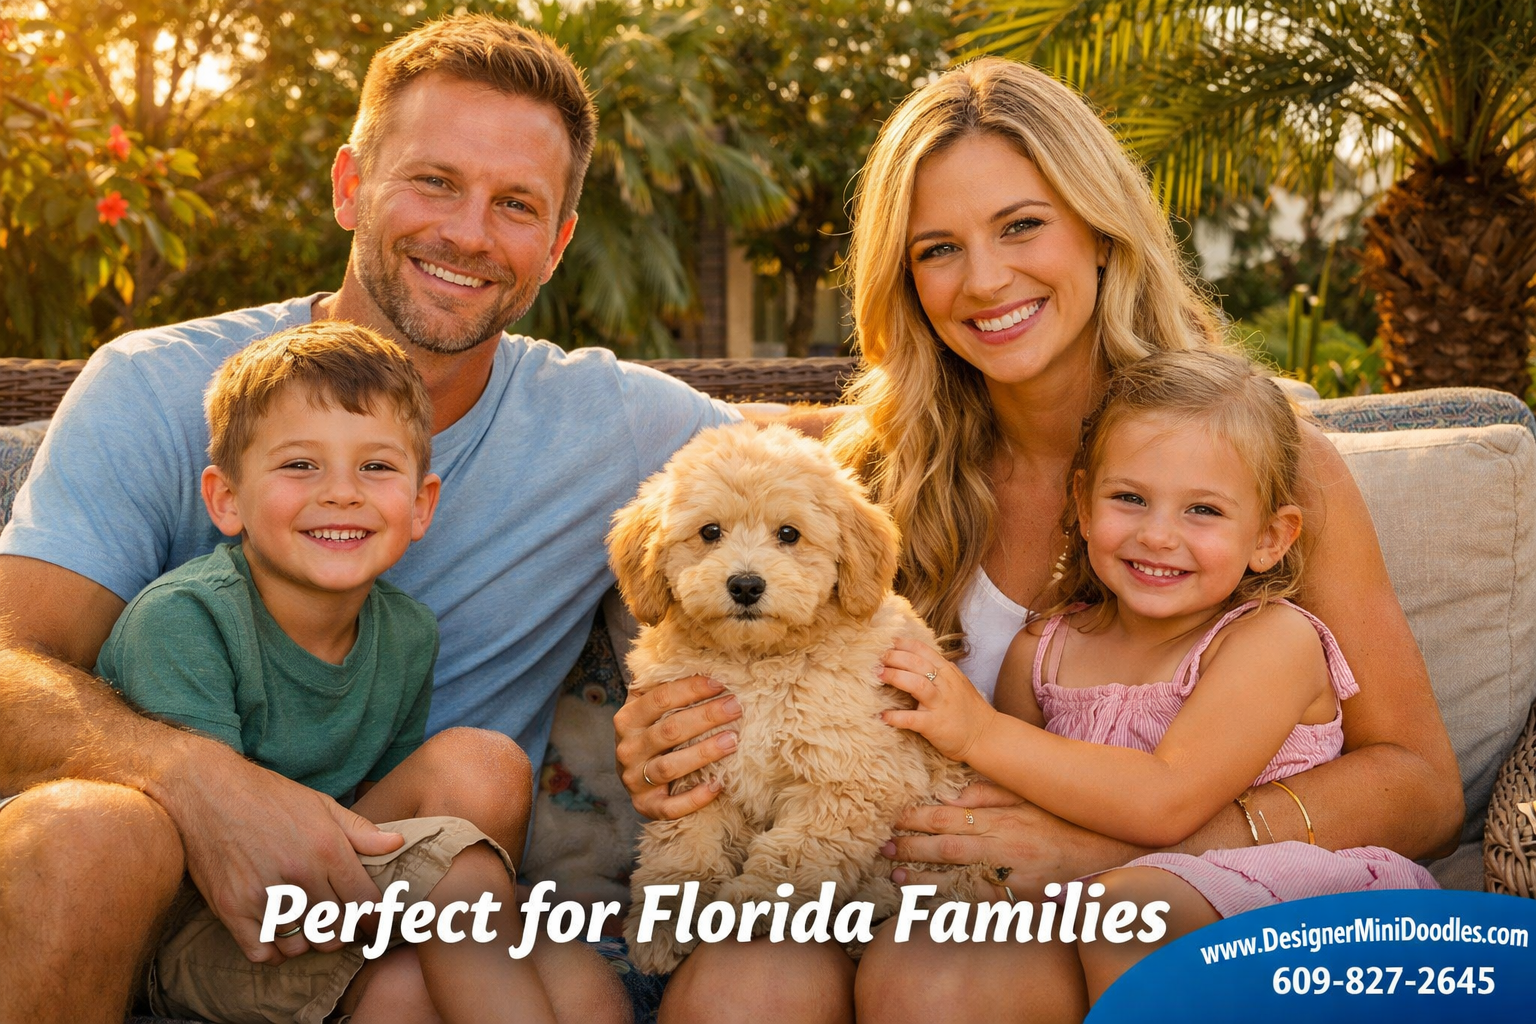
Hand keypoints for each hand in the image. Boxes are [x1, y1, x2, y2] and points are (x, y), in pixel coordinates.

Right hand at [163, 736, 403, 964]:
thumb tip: (397, 843)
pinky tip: (279, 936)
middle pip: (336, 927)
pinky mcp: (231, 908)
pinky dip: (275, 953)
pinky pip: (262, 952)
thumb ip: (360, 829)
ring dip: (310, 941)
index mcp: (326, 847)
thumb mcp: (320, 804)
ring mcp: (262, 894)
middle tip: (341, 925)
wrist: (207, 790)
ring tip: (311, 927)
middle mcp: (298, 874)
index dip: (375, 917)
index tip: (375, 922)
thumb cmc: (268, 796)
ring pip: (301, 944)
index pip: (365, 901)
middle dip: (344, 931)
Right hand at [613, 674, 740, 819]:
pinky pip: (671, 806)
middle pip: (669, 731)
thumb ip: (663, 686)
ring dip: (704, 753)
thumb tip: (696, 653)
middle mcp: (627, 749)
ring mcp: (634, 780)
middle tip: (736, 707)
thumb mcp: (649, 708)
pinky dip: (695, 798)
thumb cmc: (651, 732)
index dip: (690, 689)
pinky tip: (719, 784)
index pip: (659, 699)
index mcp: (627, 719)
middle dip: (705, 717)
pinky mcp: (646, 806)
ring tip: (733, 740)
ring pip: (670, 767)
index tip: (720, 683)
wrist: (634, 775)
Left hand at [879, 637, 999, 761]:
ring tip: (878, 675)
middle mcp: (945, 684)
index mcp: (948, 672)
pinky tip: (883, 716)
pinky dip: (895, 717)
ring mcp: (940, 704)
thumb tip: (912, 660)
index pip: (923, 650)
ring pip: (916, 684)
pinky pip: (912, 719)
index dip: (902, 644)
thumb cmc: (968, 710)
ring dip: (895, 677)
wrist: (986, 736)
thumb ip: (938, 671)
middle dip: (894, 657)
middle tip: (876, 658)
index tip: (886, 641)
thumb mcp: (957, 683)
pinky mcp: (935, 725)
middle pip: (916, 663)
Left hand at [879, 781, 1146, 898]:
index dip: (917, 819)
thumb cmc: (1057, 817)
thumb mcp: (1023, 795)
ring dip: (925, 879)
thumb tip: (950, 796)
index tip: (894, 820)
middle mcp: (1002, 846)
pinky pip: (982, 902)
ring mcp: (1010, 875)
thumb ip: (987, 793)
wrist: (1099, 845)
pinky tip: (934, 904)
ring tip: (897, 877)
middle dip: (912, 848)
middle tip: (883, 849)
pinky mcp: (1019, 897)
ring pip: (960, 878)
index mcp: (1000, 818)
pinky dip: (958, 903)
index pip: (949, 817)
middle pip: (947, 847)